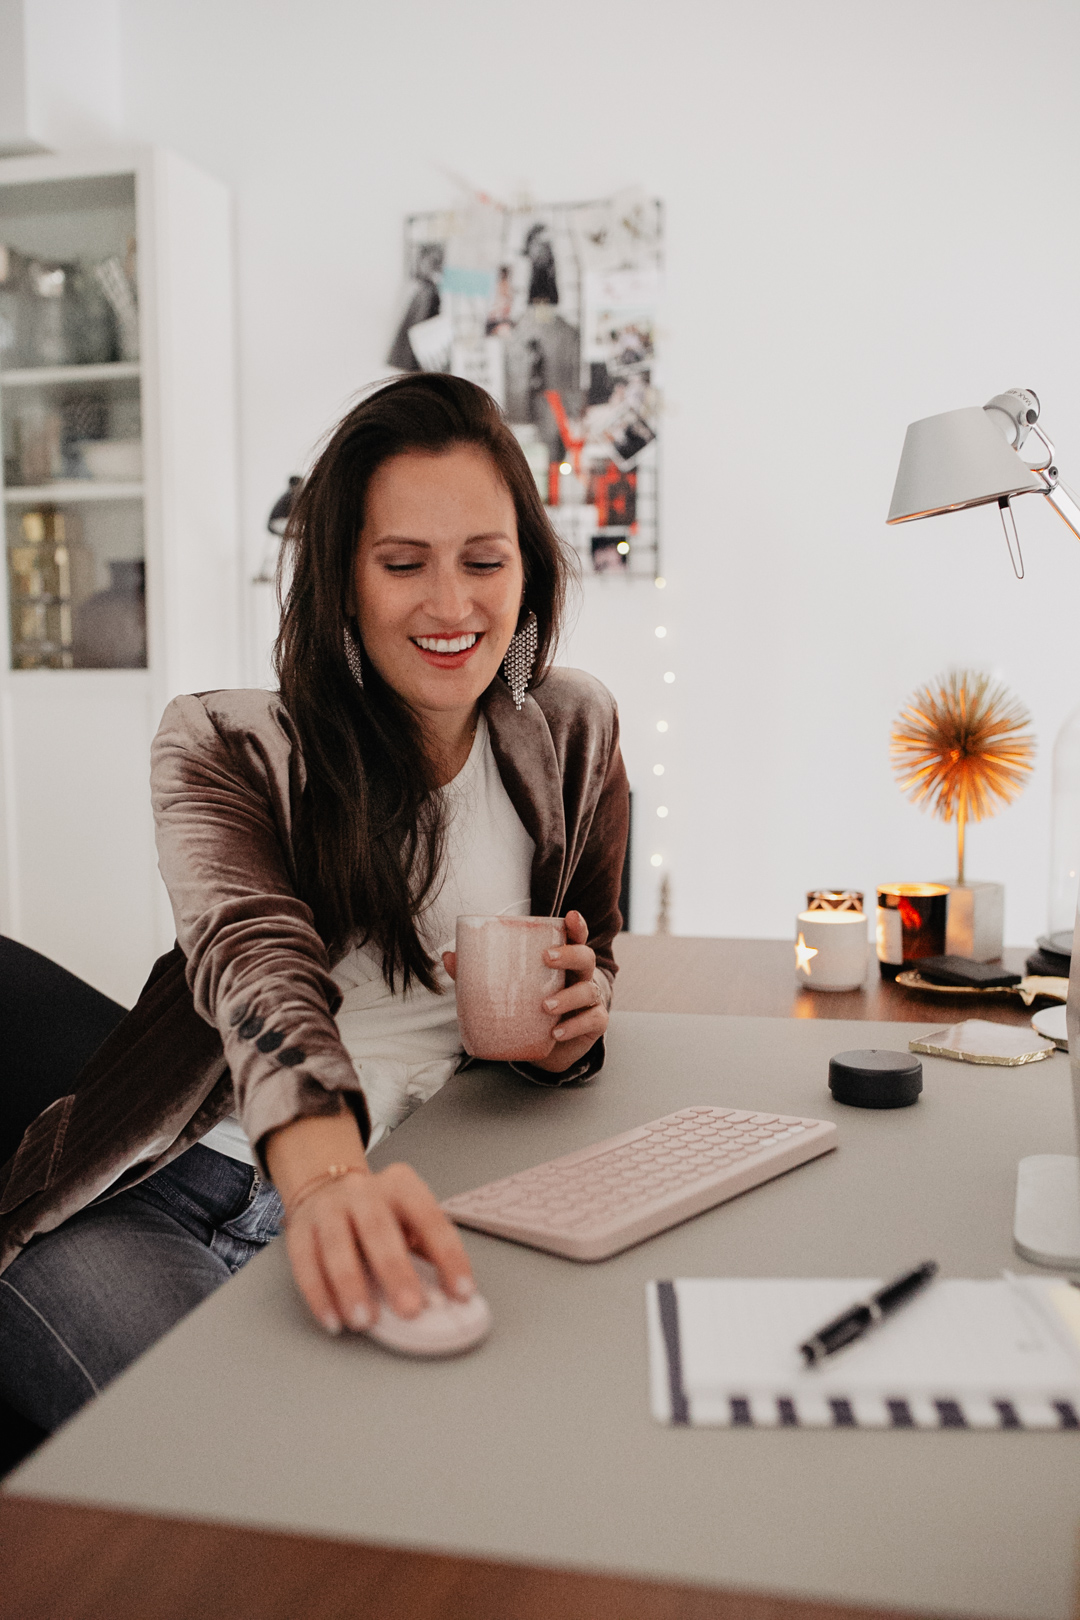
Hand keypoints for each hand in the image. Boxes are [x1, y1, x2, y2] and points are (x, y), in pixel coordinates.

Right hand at [265, 1113, 474, 1334]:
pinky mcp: (299, 1230)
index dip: (449, 1257)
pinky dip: (319, 1295)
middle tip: (410, 1310)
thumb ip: (427, 1252)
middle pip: (379, 1229)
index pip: (430, 1219)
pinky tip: (333, 1320)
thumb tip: (449, 1296)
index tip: (462, 1293)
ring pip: (337, 1247)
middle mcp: (363, 1192)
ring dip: (351, 1286)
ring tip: (365, 1321)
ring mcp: (328, 1209)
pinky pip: (306, 1264)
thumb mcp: (409, 1219)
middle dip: (395, 1272)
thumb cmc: (379, 1213)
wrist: (325, 1185)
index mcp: (401, 1186)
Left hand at [442, 909, 607, 1073]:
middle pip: (585, 957)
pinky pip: (591, 1020)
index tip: (570, 916)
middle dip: (569, 954)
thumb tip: (448, 957)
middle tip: (546, 959)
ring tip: (545, 1006)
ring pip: (588, 991)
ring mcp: (590, 1001)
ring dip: (567, 996)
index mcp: (562, 963)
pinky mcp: (594, 1024)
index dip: (576, 926)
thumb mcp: (506, 990)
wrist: (545, 1047)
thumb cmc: (529, 1009)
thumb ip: (478, 973)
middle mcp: (580, 977)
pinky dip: (574, 1026)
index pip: (575, 938)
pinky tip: (556, 1031)